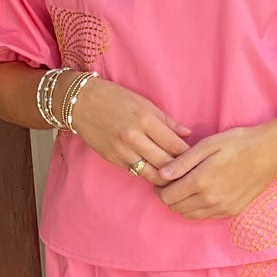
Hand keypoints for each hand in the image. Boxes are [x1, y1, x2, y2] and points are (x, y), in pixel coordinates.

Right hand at [66, 72, 192, 178]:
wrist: (80, 102)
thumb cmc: (114, 98)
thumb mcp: (144, 103)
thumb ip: (166, 121)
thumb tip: (187, 134)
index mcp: (145, 119)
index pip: (175, 145)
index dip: (189, 155)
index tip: (197, 159)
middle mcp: (134, 137)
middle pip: (166, 163)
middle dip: (180, 170)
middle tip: (191, 173)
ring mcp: (122, 150)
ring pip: (151, 173)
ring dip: (165, 178)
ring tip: (175, 178)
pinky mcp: (112, 158)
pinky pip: (136, 171)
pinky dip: (148, 174)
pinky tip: (156, 173)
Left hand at [152, 124, 276, 219]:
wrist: (269, 153)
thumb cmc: (238, 143)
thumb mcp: (207, 145)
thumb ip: (183, 162)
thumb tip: (161, 175)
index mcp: (201, 181)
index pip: (168, 196)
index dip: (159, 188)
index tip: (162, 179)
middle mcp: (210, 199)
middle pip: (176, 208)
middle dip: (169, 196)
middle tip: (172, 182)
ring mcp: (222, 208)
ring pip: (189, 215)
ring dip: (182, 204)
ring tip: (187, 187)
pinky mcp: (231, 211)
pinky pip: (205, 217)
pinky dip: (197, 209)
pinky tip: (202, 193)